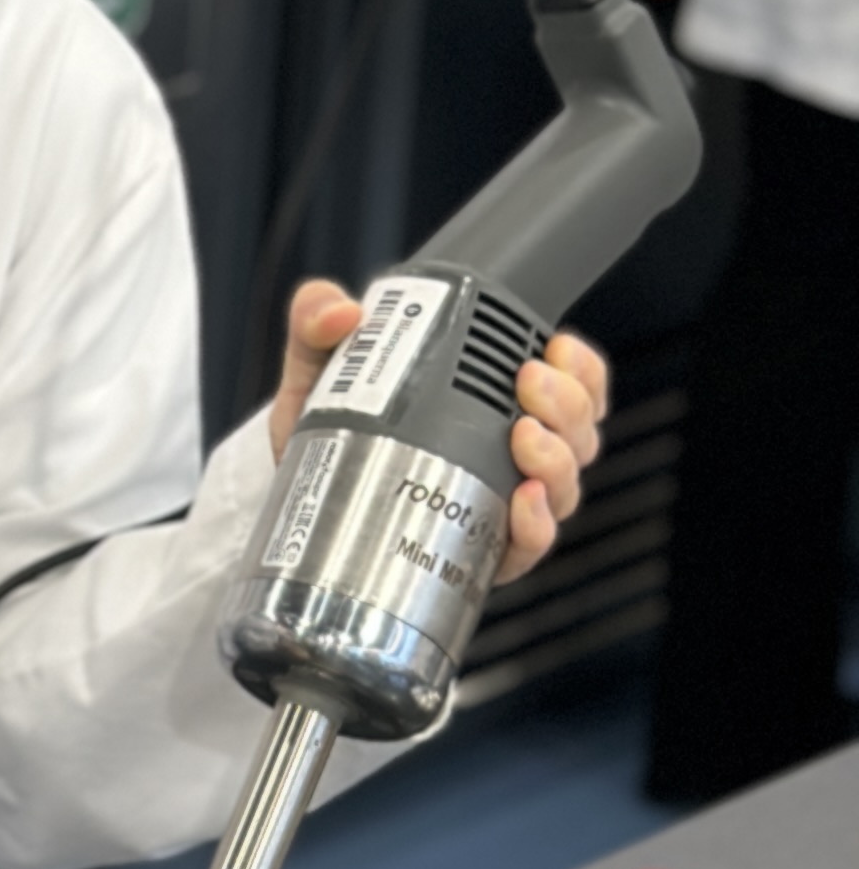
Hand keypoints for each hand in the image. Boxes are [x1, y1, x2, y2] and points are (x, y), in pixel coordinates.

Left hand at [266, 281, 607, 586]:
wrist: (288, 503)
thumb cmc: (323, 432)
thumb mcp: (315, 369)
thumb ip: (316, 322)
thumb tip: (341, 313)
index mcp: (489, 407)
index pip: (569, 387)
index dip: (582, 368)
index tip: (556, 347)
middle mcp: (507, 457)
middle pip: (578, 433)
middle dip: (569, 405)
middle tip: (530, 384)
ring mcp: (497, 507)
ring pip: (564, 486)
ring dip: (557, 459)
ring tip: (525, 436)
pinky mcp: (479, 556)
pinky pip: (528, 546)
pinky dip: (535, 524)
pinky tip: (521, 498)